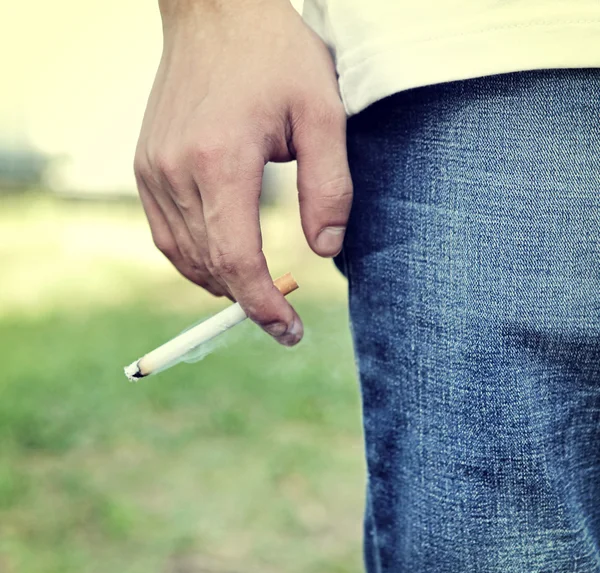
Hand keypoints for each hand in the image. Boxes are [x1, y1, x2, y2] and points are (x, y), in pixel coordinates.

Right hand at [134, 0, 351, 345]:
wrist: (215, 12)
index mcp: (221, 160)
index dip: (262, 305)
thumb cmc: (275, 56)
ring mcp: (152, 169)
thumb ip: (329, 188)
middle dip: (248, 300)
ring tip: (256, 294)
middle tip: (284, 317)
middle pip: (210, 265)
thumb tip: (324, 251)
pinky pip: (166, 234)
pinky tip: (221, 264)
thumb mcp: (324, 113)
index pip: (237, 259)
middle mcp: (176, 171)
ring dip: (221, 284)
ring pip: (183, 256)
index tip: (289, 331)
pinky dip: (195, 260)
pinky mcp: (145, 166)